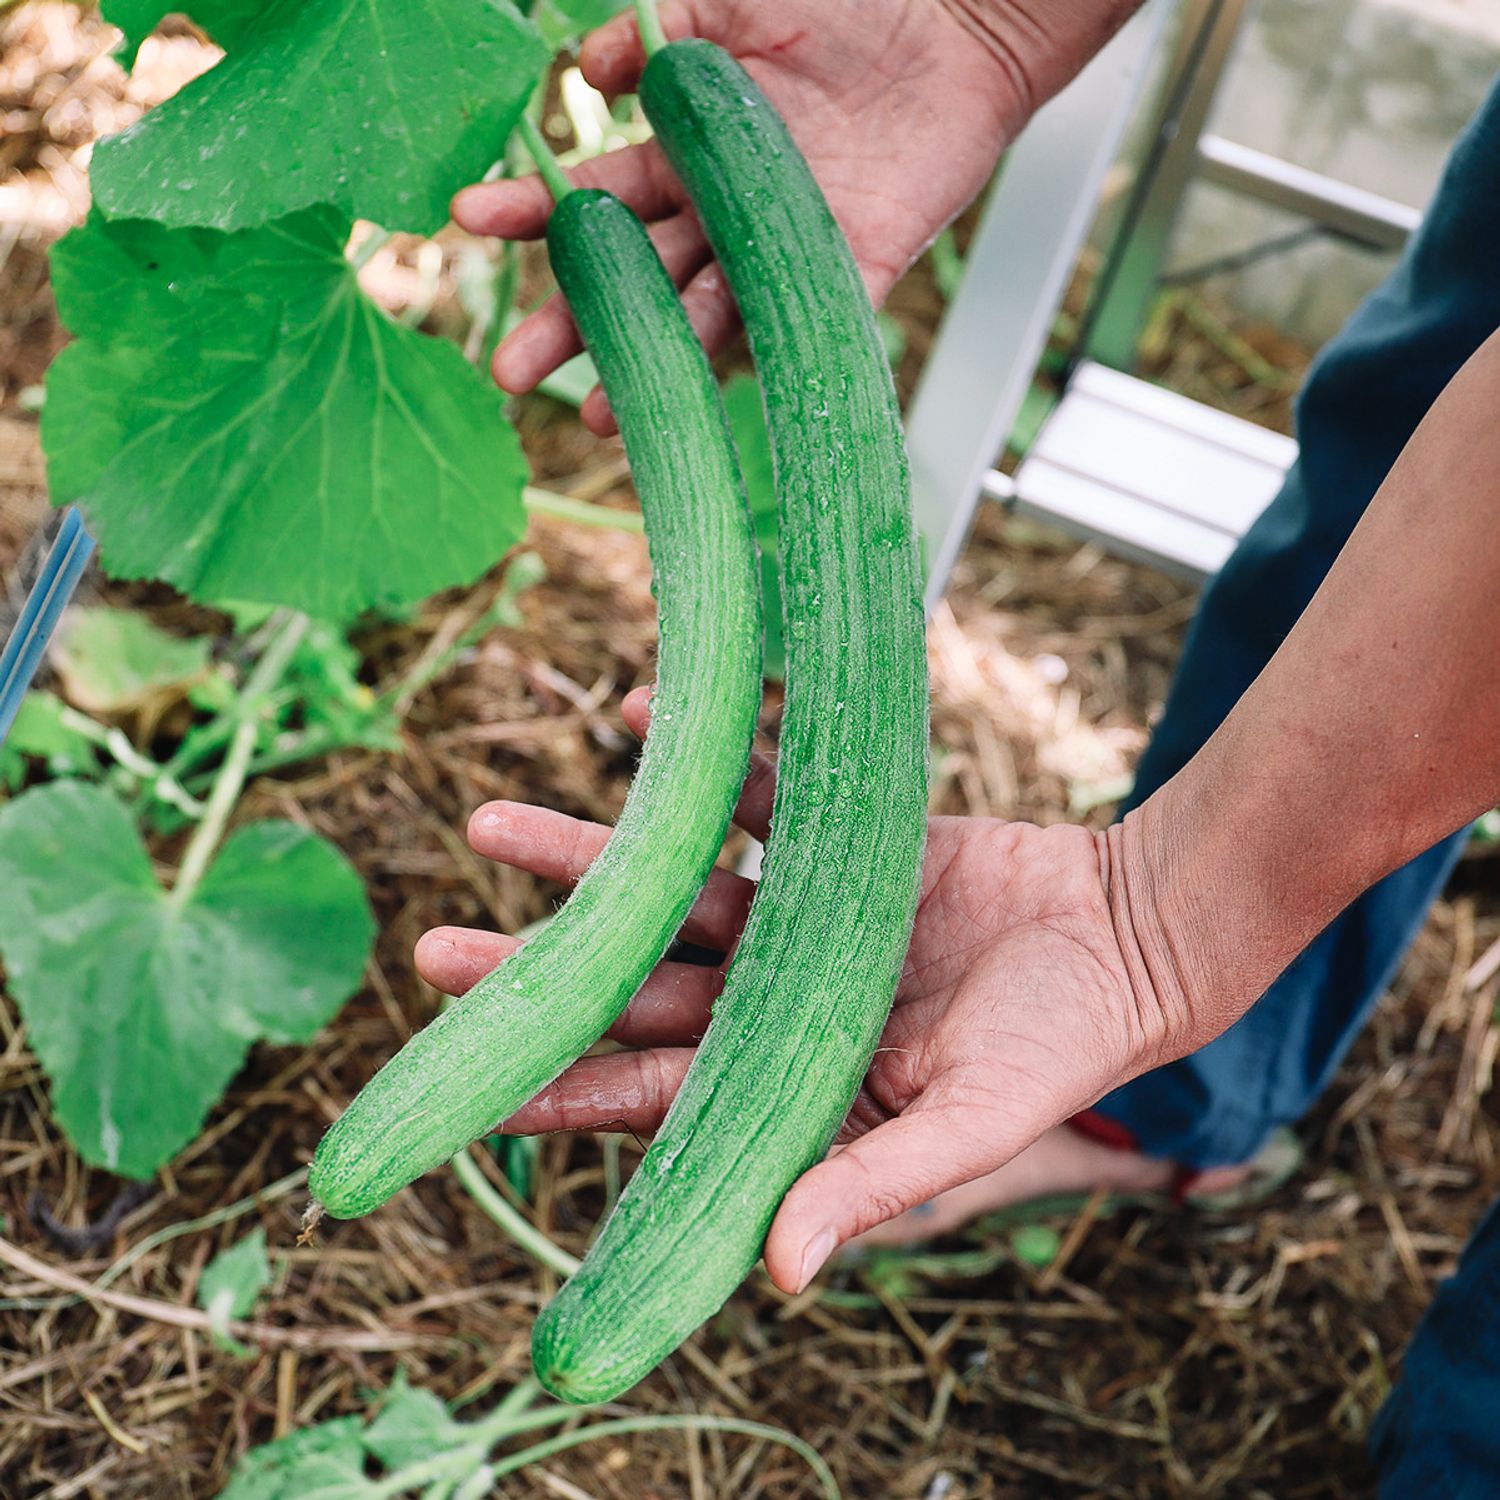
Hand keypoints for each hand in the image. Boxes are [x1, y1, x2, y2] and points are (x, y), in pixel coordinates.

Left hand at [416, 687, 1198, 1293]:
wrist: (1131, 937)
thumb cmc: (1061, 1050)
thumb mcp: (971, 1128)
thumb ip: (871, 1185)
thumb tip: (774, 1270)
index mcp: (796, 1082)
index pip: (656, 1097)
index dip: (563, 1091)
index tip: (468, 1085)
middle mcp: (779, 1003)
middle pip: (638, 988)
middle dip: (544, 969)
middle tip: (434, 946)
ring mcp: (802, 921)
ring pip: (674, 891)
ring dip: (593, 858)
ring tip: (493, 821)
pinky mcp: (838, 846)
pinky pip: (755, 795)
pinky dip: (702, 760)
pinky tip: (629, 716)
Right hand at [452, 0, 1022, 432]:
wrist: (957, 17)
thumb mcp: (731, 2)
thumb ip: (657, 35)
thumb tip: (583, 73)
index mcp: (684, 155)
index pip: (593, 197)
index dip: (530, 212)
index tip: (465, 221)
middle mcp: (720, 215)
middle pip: (631, 283)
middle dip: (569, 326)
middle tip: (511, 373)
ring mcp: (778, 250)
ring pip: (700, 321)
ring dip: (648, 369)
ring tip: (598, 414)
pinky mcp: (847, 270)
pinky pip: (802, 325)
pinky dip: (764, 362)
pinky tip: (715, 406)